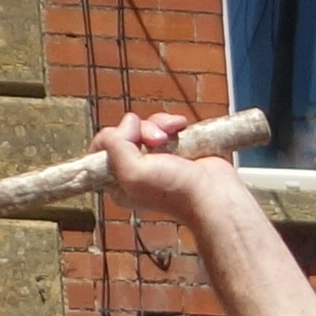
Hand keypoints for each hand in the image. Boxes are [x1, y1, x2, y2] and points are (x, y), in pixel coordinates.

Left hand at [96, 108, 252, 220]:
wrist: (214, 193)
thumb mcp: (133, 173)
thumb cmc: (176, 191)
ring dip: (158, 124)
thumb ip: (116, 146)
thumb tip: (127, 122)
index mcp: (118, 181)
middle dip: (140, 129)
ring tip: (172, 135)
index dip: (113, 138)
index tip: (130, 139)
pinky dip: (171, 122)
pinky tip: (182, 126)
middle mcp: (135, 169)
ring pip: (145, 126)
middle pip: (124, 133)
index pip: (100, 150)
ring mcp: (156, 158)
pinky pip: (164, 125)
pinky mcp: (174, 148)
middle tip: (157, 141)